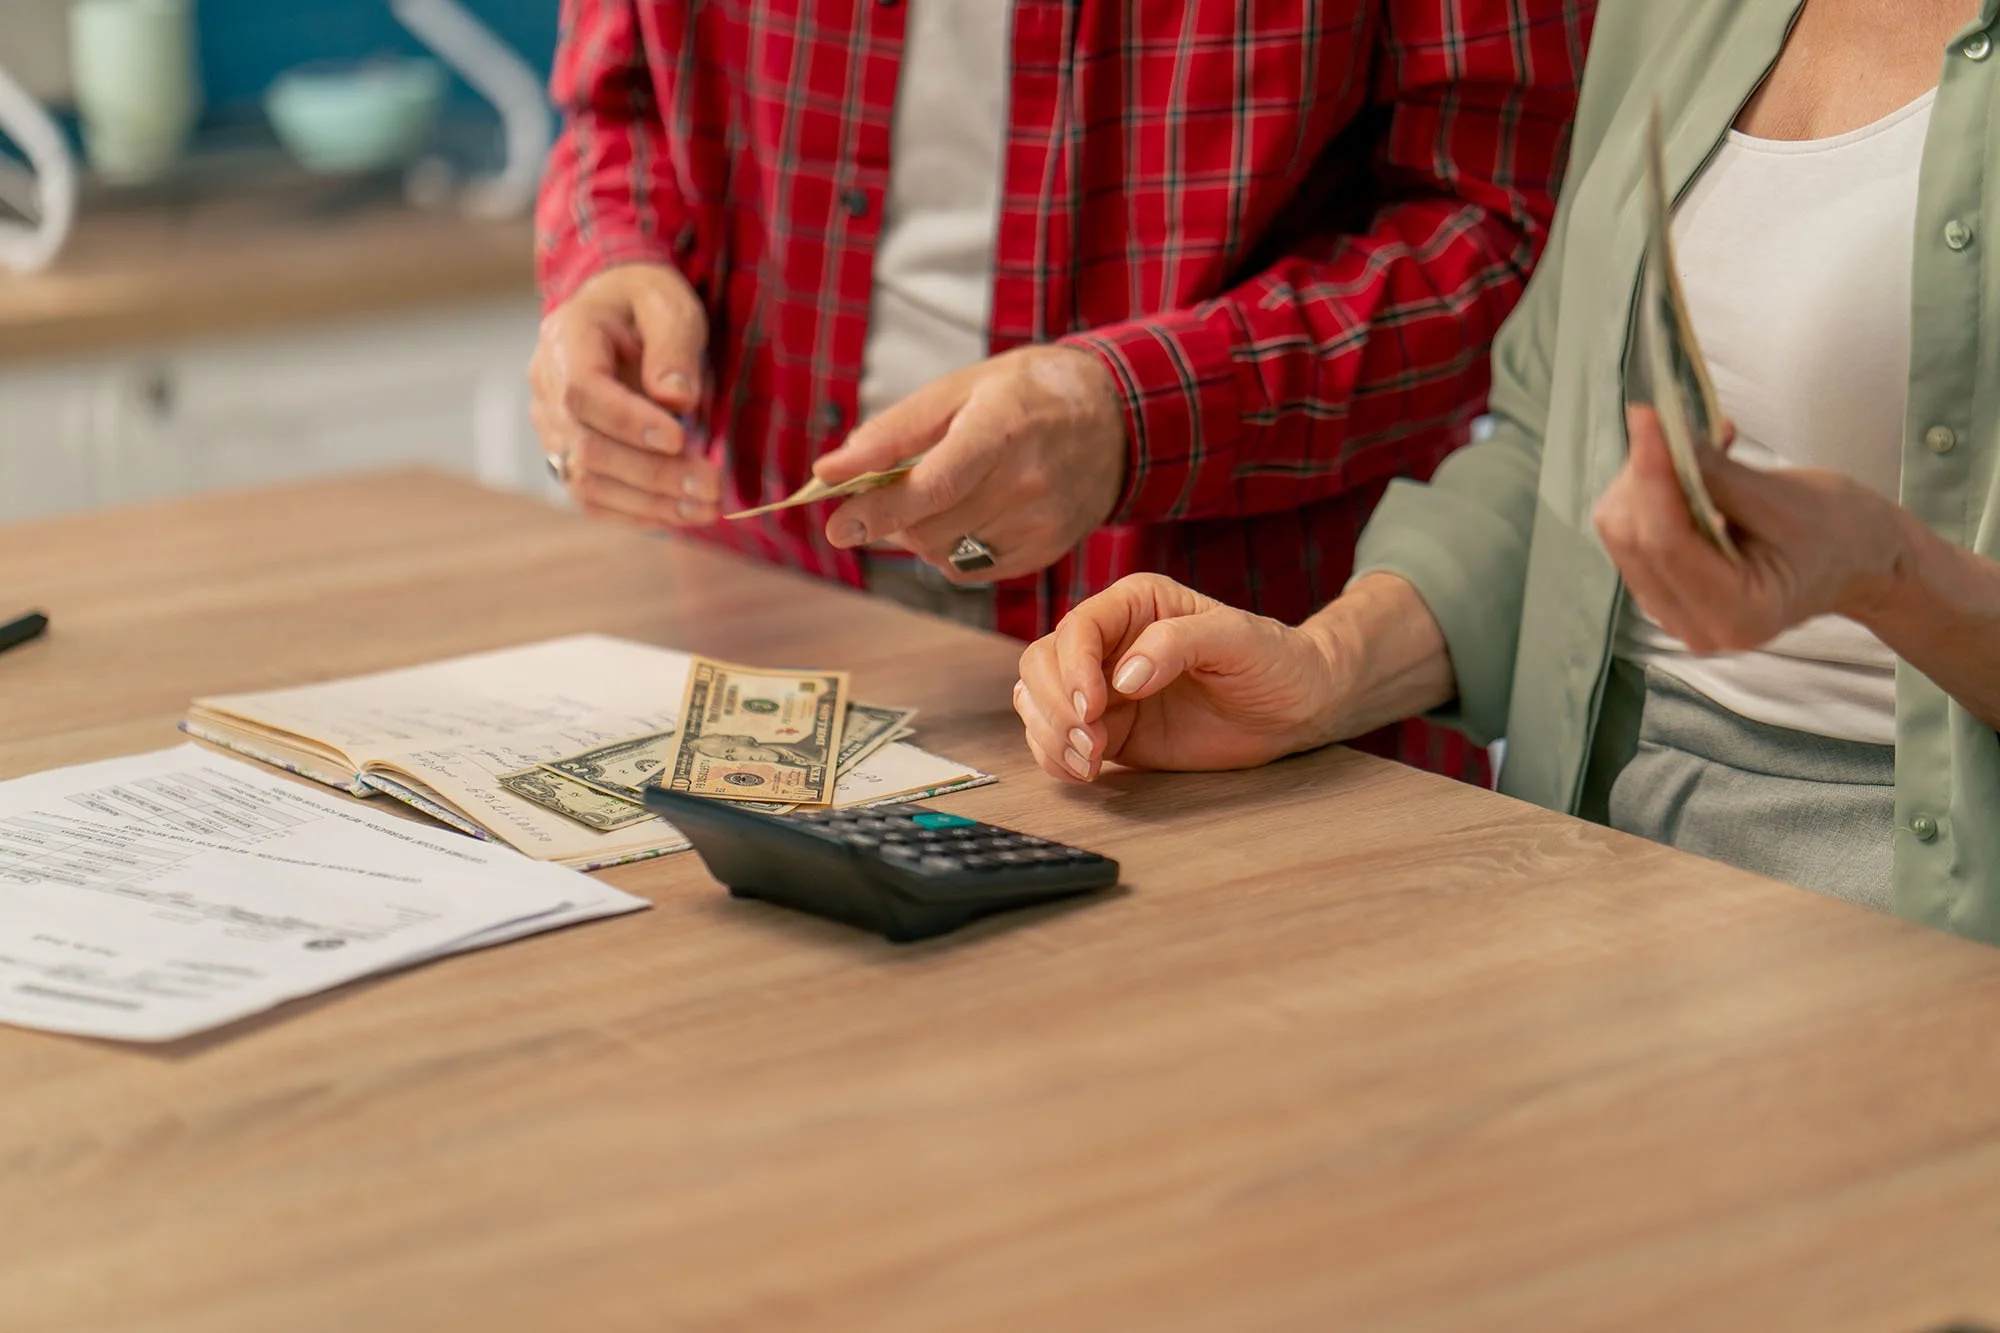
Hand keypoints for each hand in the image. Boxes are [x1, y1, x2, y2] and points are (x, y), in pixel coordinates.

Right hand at [528, 263, 722, 527]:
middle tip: (711, 486)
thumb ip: (673, 346)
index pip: (583, 392)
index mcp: (566, 340)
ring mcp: (551, 427)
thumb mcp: (668, 305)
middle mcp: (546, 387)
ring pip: (587, 482)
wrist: (618, 313)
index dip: (628, 422)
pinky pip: (592, 498)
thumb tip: (675, 399)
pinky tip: (681, 516)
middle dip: (653, 473)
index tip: (680, 438)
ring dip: (649, 503)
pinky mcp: (567, 457)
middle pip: (587, 448)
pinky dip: (636, 513)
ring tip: (706, 508)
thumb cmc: (646, 304)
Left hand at [816, 346, 1126, 581]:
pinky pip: (971, 568)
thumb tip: (830, 471)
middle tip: (875, 497)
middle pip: (931, 526)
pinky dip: (947, 549)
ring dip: (916, 534)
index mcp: (1003, 427)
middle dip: (889, 518)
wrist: (1113, 419)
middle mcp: (1029, 480)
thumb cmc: (1025, 394)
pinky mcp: (1046, 550)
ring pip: (944, 552)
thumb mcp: (960, 388)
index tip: (836, 525)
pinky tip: (961, 515)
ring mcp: (1042, 522)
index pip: (935, 483)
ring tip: (929, 497)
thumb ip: (893, 431)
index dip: (880, 509)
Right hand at [1014, 574, 1346, 781]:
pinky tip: (1086, 770)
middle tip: (1090, 742)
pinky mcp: (1108, 728)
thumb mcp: (1239, 639)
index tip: (1095, 706)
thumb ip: (1179, 643)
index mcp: (1135, 604)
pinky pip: (1056, 738)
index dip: (1073, 668)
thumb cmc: (1274, 661)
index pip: (1078, 628)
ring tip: (1090, 761)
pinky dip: (1056, 757)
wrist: (1295, 708)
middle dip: (1055, 705)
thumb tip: (1124, 676)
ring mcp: (1104, 687)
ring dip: (1050, 734)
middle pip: (1041, 663)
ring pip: (1037, 701)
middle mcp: (1110, 642)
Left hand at [1593, 405, 1911, 652]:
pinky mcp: (1664, 591)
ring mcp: (1674, 612)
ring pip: (1625, 534)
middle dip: (1644, 475)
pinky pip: (1635, 535)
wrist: (1854, 561)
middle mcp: (1695, 625)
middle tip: (1676, 426)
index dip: (1649, 474)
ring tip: (1701, 448)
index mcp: (1736, 614)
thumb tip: (1661, 435)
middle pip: (1632, 539)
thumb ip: (1715, 476)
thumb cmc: (1838, 534)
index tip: (1647, 416)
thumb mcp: (1784, 499)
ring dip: (1648, 480)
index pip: (1665, 542)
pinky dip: (1654, 493)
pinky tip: (1693, 469)